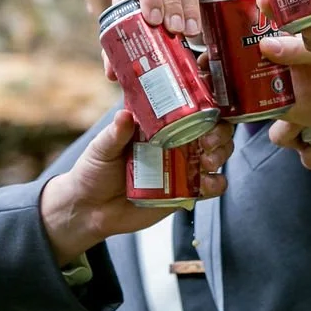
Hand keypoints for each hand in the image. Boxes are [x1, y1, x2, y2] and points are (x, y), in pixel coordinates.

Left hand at [39, 111, 233, 262]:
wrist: (90, 210)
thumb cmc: (94, 171)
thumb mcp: (101, 148)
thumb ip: (115, 134)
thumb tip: (124, 116)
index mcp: (158, 123)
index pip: (188, 105)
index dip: (206, 100)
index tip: (210, 100)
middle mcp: (175, 141)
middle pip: (212, 128)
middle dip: (219, 131)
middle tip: (209, 139)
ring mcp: (183, 165)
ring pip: (217, 153)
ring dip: (221, 154)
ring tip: (208, 160)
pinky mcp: (185, 191)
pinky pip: (210, 186)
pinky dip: (216, 184)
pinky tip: (208, 184)